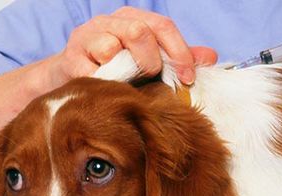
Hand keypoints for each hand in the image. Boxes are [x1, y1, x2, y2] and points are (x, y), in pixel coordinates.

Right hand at [46, 8, 216, 87]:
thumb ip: (178, 58)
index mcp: (132, 18)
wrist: (72, 81)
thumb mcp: (151, 62)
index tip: (188, 78)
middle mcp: (109, 22)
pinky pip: (91, 71)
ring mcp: (87, 37)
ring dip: (124, 72)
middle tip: (151, 79)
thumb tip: (211, 57)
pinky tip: (107, 90)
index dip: (179, 52)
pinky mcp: (70, 58)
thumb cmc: (118, 71)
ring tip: (126, 84)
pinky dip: (104, 84)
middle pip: (138, 31)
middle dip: (151, 60)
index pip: (162, 26)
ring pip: (110, 46)